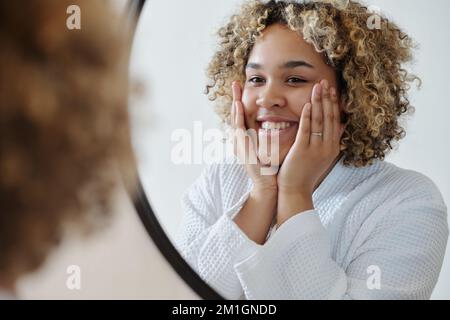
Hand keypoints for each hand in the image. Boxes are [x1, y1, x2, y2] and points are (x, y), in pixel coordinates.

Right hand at [231, 81, 277, 193]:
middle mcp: (241, 140)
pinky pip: (239, 130)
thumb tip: (280, 122)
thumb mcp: (271, 147)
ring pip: (236, 121)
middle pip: (236, 115)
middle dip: (235, 98)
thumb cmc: (272, 168)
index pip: (244, 116)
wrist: (268, 185)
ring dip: (235, 105)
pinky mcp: (242, 150)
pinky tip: (239, 108)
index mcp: (248, 139)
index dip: (243, 101)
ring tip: (235, 92)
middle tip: (235, 82)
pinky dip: (238, 118)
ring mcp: (240, 145)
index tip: (244, 87)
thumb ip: (272, 134)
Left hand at [277, 79, 344, 196]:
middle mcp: (327, 147)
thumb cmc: (305, 173)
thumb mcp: (323, 156)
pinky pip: (307, 130)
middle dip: (327, 98)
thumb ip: (332, 140)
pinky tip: (308, 104)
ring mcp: (316, 149)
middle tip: (325, 82)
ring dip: (319, 102)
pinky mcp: (303, 151)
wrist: (295, 191)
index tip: (331, 89)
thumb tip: (342, 125)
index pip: (335, 120)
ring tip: (318, 87)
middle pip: (329, 117)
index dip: (333, 103)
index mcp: (332, 147)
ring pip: (320, 121)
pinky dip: (308, 116)